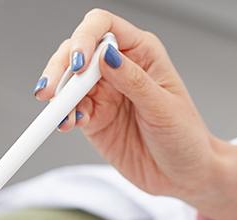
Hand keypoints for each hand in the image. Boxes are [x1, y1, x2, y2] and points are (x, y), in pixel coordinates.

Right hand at [36, 8, 236, 219]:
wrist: (183, 175)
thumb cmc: (185, 137)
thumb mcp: (163, 108)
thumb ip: (134, 81)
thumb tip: (106, 55)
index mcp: (141, 53)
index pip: (103, 27)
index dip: (85, 38)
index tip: (79, 63)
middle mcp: (118, 68)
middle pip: (77, 52)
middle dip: (60, 68)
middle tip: (51, 92)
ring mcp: (104, 94)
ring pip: (69, 82)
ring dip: (58, 96)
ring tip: (59, 115)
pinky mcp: (94, 121)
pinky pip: (71, 111)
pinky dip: (64, 117)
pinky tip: (66, 124)